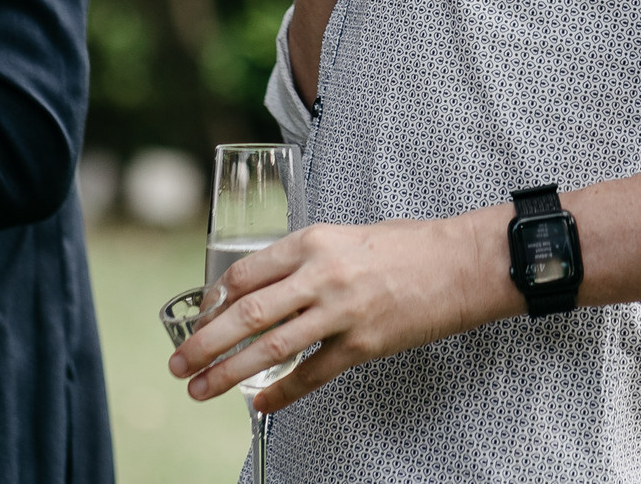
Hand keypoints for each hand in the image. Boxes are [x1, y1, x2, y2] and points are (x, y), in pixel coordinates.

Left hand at [169, 212, 516, 414]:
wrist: (461, 263)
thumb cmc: (408, 245)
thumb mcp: (347, 235)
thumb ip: (307, 259)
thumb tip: (266, 286)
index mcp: (313, 241)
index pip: (246, 273)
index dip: (214, 300)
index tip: (199, 318)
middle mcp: (322, 275)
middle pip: (247, 314)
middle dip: (206, 342)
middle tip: (179, 362)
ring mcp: (342, 312)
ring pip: (271, 347)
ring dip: (229, 371)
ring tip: (201, 388)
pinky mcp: (363, 343)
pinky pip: (312, 373)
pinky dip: (283, 392)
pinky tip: (262, 404)